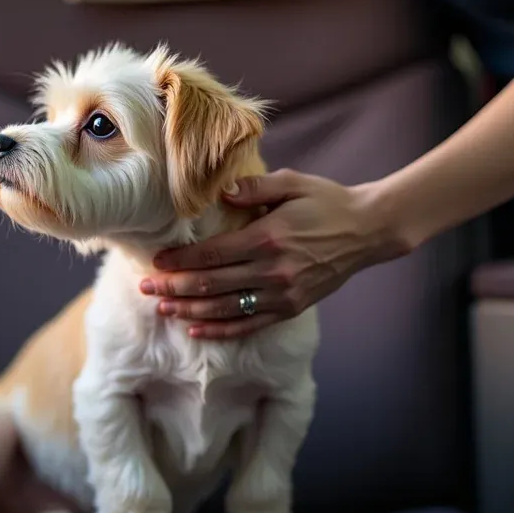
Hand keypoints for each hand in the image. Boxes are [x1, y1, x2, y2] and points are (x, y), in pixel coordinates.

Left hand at [140, 170, 407, 338]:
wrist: (367, 230)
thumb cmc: (326, 201)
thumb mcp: (292, 183)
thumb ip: (254, 188)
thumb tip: (219, 191)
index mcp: (267, 238)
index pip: (212, 254)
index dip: (181, 260)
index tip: (156, 262)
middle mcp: (272, 271)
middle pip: (211, 285)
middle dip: (174, 288)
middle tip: (146, 288)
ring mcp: (282, 294)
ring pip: (225, 308)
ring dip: (190, 311)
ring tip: (162, 309)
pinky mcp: (291, 308)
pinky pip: (249, 324)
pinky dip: (220, 329)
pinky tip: (196, 329)